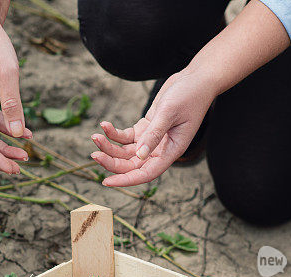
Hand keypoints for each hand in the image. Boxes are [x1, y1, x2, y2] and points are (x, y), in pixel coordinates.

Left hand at [90, 68, 215, 185]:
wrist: (196, 79)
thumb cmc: (189, 95)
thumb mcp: (169, 113)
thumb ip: (154, 134)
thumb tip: (140, 156)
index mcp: (171, 151)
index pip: (146, 173)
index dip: (126, 180)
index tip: (107, 182)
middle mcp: (161, 149)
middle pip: (132, 164)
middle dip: (112, 161)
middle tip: (94, 155)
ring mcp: (152, 139)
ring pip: (126, 152)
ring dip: (109, 147)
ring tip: (95, 136)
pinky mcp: (147, 127)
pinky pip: (126, 137)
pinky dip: (114, 133)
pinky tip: (104, 125)